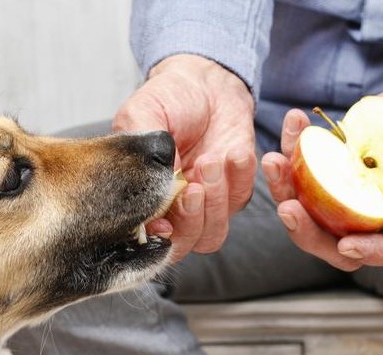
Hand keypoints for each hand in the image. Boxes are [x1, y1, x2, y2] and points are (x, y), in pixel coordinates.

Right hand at [113, 54, 256, 261]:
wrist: (206, 82)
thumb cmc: (167, 98)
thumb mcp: (141, 115)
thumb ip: (141, 153)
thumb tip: (154, 190)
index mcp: (143, 196)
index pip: (146, 237)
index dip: (156, 238)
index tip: (163, 222)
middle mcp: (173, 208)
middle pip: (182, 244)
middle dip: (190, 220)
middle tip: (193, 187)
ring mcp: (206, 203)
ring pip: (213, 234)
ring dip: (215, 202)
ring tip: (212, 160)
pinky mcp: (235, 190)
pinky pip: (241, 201)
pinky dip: (240, 179)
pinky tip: (235, 152)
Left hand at [262, 69, 382, 270]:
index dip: (375, 254)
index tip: (348, 245)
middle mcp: (380, 210)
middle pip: (341, 244)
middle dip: (309, 232)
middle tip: (287, 207)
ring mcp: (351, 196)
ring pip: (312, 214)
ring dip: (286, 191)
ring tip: (274, 161)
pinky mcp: (331, 175)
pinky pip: (303, 177)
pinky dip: (291, 156)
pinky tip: (292, 125)